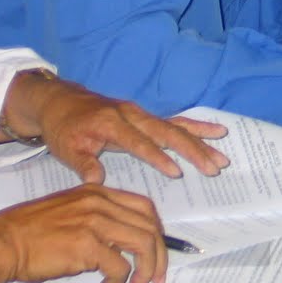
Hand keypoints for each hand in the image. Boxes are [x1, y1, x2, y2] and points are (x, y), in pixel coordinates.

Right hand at [0, 184, 168, 282]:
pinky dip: (118, 282)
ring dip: (146, 269)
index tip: (156, 251)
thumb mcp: (68, 212)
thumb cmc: (29, 233)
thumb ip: (96, 220)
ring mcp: (94, 221)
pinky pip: (120, 266)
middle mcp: (99, 202)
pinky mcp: (86, 244)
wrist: (2, 241)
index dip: (156, 230)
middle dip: (159, 254)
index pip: (144, 206)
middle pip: (149, 225)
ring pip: (143, 243)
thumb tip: (119, 247)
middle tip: (156, 276)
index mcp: (96, 192)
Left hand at [6, 71, 228, 184]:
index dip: (158, 157)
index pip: (139, 143)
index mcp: (112, 122)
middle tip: (213, 167)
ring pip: (176, 127)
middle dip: (192, 150)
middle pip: (167, 132)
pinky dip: (196, 127)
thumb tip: (97, 182)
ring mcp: (141, 114)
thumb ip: (84, 164)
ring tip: (222, 155)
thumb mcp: (67, 148)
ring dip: (200, 142)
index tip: (177, 172)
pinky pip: (175, 121)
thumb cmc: (64, 127)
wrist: (59, 101)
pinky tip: (217, 131)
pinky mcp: (146, 117)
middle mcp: (131, 114)